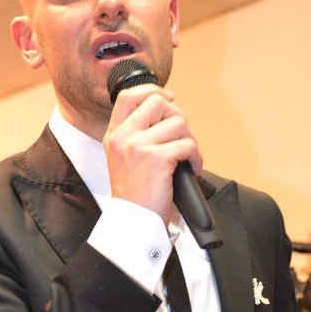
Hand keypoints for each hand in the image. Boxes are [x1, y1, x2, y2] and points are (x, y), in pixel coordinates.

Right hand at [102, 84, 201, 225]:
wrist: (134, 221)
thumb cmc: (135, 195)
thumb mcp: (123, 159)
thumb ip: (136, 135)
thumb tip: (167, 113)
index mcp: (114, 136)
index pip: (128, 96)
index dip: (152, 90)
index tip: (168, 98)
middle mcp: (123, 137)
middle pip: (159, 103)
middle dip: (178, 117)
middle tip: (181, 137)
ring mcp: (139, 147)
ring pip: (179, 123)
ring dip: (190, 141)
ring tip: (187, 158)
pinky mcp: (157, 159)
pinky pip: (188, 145)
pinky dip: (196, 158)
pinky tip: (192, 169)